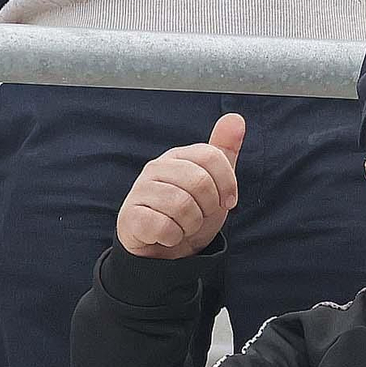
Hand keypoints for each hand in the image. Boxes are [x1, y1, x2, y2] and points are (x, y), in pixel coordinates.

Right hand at [116, 114, 245, 258]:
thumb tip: (235, 118)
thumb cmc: (189, 211)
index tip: (227, 201)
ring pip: (183, 206)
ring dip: (191, 225)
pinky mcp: (130, 216)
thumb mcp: (213, 183)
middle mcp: (156, 167)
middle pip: (200, 182)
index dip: (228, 183)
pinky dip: (174, 237)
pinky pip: (164, 227)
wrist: (164, 248)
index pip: (212, 156)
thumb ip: (224, 151)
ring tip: (183, 225)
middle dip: (208, 208)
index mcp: (178, 156)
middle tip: (199, 215)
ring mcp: (140, 190)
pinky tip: (168, 235)